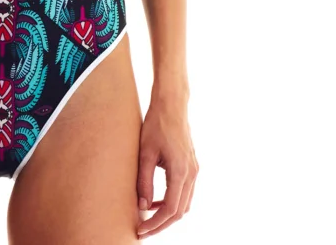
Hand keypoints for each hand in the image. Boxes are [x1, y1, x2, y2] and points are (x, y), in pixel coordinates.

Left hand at [136, 94, 197, 238]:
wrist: (171, 104)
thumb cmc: (156, 125)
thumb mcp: (145, 152)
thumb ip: (144, 181)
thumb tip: (142, 206)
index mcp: (181, 172)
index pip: (170, 210)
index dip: (155, 224)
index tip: (140, 230)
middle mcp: (192, 174)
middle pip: (180, 212)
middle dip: (161, 224)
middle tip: (142, 230)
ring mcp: (194, 170)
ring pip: (184, 203)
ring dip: (167, 213)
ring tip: (147, 217)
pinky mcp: (192, 165)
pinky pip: (185, 192)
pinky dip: (172, 201)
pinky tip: (156, 199)